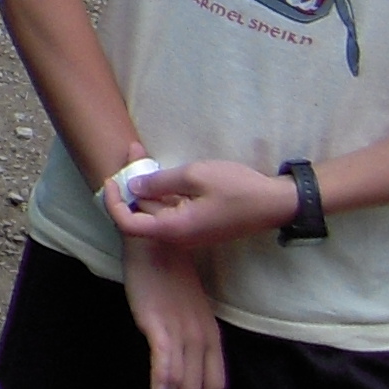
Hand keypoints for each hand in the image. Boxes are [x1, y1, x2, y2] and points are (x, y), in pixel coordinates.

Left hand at [109, 156, 298, 251]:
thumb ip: (160, 182)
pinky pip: (173, 212)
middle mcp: (178, 238)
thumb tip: (133, 186)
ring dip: (148, 185)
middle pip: (142, 214)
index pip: (128, 224)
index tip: (111, 179)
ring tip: (144, 154)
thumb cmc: (238, 189)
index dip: (113, 202)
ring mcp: (190, 233)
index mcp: (174, 230)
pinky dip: (164, 192)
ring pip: (158, 211)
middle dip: (132, 183)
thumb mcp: (195, 176)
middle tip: (133, 150)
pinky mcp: (200, 226)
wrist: (276, 203)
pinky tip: (164, 171)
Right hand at [121, 234, 227, 388]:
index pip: (216, 382)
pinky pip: (165, 364)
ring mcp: (181, 332)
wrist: (155, 246)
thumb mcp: (187, 310)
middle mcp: (201, 337)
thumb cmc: (168, 276)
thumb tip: (181, 360)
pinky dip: (161, 386)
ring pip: (180, 382)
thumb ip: (188, 334)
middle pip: (198, 388)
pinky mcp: (158, 326)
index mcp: (210, 335)